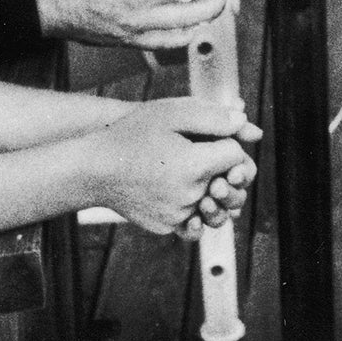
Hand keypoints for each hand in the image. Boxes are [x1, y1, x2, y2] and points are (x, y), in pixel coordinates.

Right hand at [80, 97, 259, 236]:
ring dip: (213, 190)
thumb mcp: (171, 113)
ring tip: (198, 173)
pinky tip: (183, 190)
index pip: (236, 156)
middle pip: (231, 185)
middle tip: (208, 154)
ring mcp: (178, 216)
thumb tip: (248, 126)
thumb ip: (213, 117)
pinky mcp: (167, 226)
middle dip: (226, 168)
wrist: (93, 169)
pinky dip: (193, 207)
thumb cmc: (131, 134)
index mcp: (195, 166)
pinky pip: (194, 220)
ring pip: (215, 206)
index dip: (229, 141)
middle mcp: (191, 196)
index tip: (212, 135)